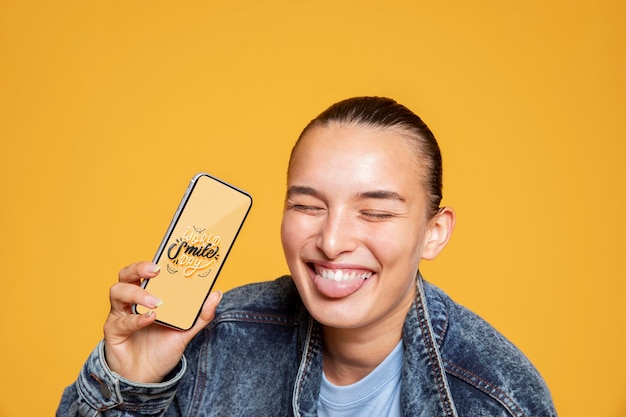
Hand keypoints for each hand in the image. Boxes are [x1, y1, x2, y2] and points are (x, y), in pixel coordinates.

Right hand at [103, 261, 221, 382]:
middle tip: (156, 271)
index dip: (152, 262)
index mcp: (147, 294)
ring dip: (137, 293)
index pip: (145, 271)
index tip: (166, 259)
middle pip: (126, 274)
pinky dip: (136, 319)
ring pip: (117, 291)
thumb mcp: (185, 331)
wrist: (146, 377)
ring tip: (156, 302)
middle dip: (139, 268)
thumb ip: (200, 315)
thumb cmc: (162, 349)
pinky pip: (121, 321)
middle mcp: (130, 301)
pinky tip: (150, 319)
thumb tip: (216, 294)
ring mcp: (119, 314)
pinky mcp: (113, 331)